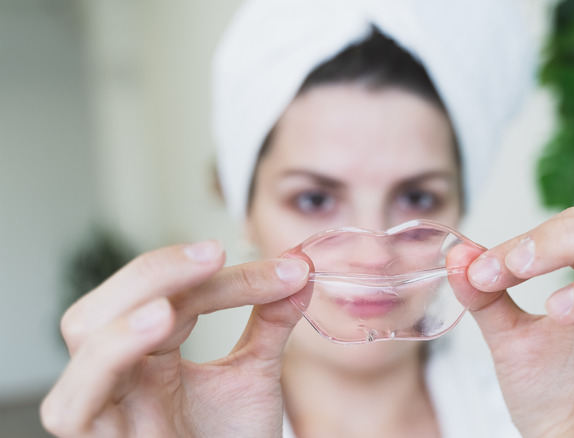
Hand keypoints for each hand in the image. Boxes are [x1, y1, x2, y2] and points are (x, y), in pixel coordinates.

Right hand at [40, 240, 309, 437]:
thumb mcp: (254, 377)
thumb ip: (271, 323)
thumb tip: (300, 271)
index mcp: (150, 354)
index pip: (172, 295)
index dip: (223, 276)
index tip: (288, 270)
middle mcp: (120, 374)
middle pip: (112, 300)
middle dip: (159, 270)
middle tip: (215, 253)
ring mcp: (103, 407)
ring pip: (84, 333)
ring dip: (133, 300)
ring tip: (187, 283)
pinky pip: (75, 400)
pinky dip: (112, 352)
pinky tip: (158, 324)